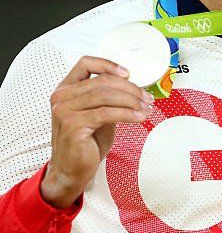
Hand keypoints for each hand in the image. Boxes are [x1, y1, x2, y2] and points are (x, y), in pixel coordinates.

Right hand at [41, 56, 153, 208]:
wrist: (73, 169)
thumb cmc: (87, 141)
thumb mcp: (99, 113)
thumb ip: (108, 98)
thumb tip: (135, 87)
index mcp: (66, 89)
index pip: (85, 64)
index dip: (108, 65)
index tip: (128, 73)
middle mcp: (62, 97)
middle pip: (102, 81)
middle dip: (130, 88)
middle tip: (147, 98)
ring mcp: (64, 110)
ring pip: (106, 96)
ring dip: (132, 101)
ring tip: (147, 108)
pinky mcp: (73, 125)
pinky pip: (107, 113)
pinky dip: (127, 114)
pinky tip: (140, 117)